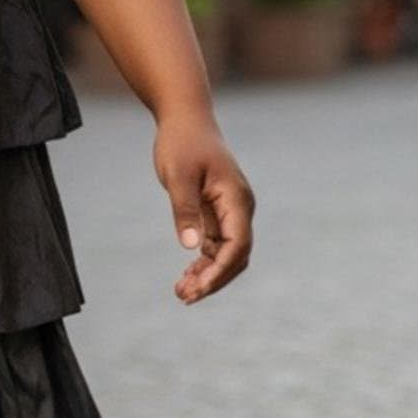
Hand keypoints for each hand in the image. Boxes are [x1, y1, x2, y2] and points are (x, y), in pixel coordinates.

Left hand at [152, 110, 255, 302]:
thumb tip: (190, 247)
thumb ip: (185, 210)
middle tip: (184, 297)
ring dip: (207, 274)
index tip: (198, 288)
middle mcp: (239, 209)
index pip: (237, 245)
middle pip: (235, 256)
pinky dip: (202, 261)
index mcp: (237, 200)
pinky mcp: (216, 212)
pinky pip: (215, 245)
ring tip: (181, 293)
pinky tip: (185, 276)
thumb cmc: (181, 143)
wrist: (184, 119)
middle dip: (213, 279)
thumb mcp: (178, 175)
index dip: (220, 270)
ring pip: (225, 253)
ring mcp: (229, 212)